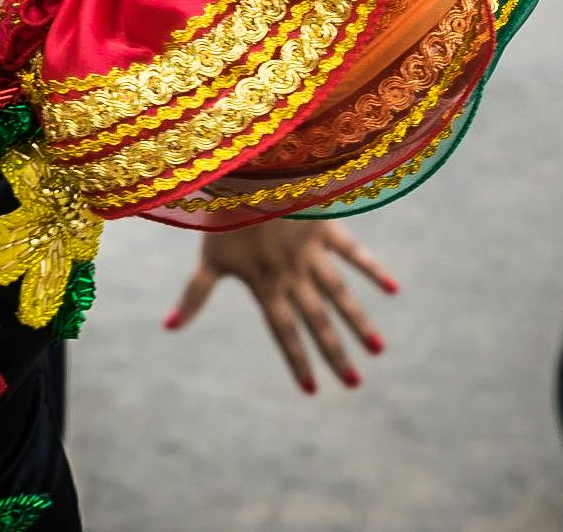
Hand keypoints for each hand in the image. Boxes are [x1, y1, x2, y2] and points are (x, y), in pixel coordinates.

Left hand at [167, 220, 396, 393]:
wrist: (247, 172)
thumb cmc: (222, 215)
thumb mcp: (207, 258)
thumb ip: (194, 295)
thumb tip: (169, 328)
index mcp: (265, 285)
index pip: (284, 333)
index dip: (297, 362)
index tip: (312, 390)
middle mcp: (292, 275)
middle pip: (318, 322)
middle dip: (336, 354)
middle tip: (355, 383)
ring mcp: (311, 253)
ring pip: (339, 295)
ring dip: (359, 322)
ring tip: (379, 349)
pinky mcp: (323, 228)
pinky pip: (353, 253)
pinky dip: (373, 269)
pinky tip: (393, 288)